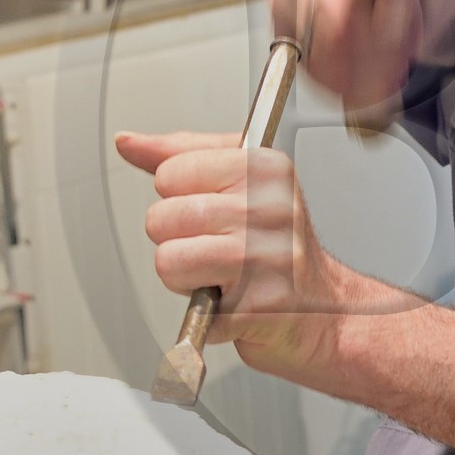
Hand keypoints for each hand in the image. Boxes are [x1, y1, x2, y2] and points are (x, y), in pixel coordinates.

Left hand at [115, 131, 351, 377]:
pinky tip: (232, 302)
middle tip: (215, 248)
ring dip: (185, 277)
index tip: (212, 209)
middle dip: (176, 240)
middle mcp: (270, 207)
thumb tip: (129, 141)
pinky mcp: (259, 305)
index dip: (179, 196)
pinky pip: (192, 307)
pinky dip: (203, 313)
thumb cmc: (276, 245)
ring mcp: (266, 257)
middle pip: (163, 217)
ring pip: (169, 260)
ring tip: (218, 275)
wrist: (324, 309)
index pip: (171, 171)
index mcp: (265, 168)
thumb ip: (181, 156)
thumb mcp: (239, 182)